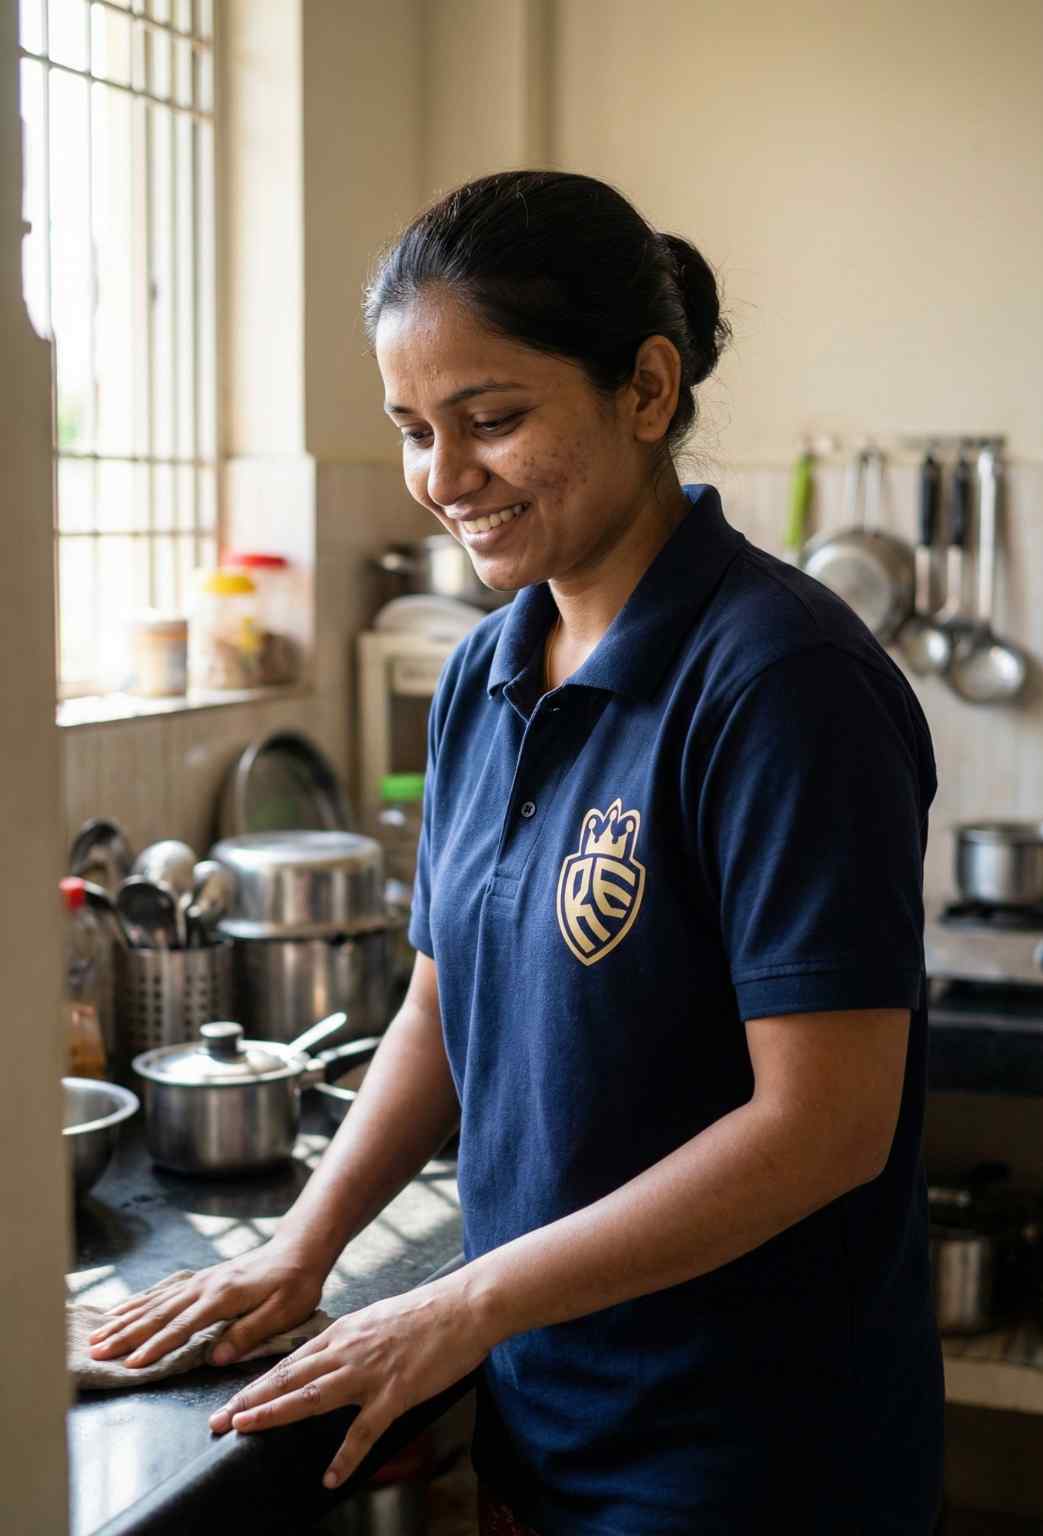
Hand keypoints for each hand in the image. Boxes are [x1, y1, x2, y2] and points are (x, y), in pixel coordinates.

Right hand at [86, 1239, 326, 1368]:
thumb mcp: (283, 1312)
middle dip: (127, 1334)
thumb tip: (216, 1358)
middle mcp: (205, 1285)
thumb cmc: (295, 1284)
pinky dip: (139, 1302)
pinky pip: (163, 1292)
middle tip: (97, 1352)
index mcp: (224, 1296)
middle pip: (159, 1313)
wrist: (298, 1250)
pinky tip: (122, 1310)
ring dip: (126, 1319)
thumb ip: (249, 1333)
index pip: (183, 1326)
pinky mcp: (201, 1279)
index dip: (156, 1347)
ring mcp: (200, 1280)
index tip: (130, 1364)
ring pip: (155, 1302)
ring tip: (99, 1335)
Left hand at [208, 1274, 491, 1490]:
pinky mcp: (394, 1392)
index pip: (290, 1363)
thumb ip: (351, 1340)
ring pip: (311, 1396)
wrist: (463, 1306)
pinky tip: (329, 1477)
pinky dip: (345, 1456)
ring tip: (246, 1431)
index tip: (231, 1402)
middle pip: (288, 1379)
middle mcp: (347, 1351)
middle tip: (218, 1421)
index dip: (257, 1384)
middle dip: (249, 1400)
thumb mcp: (376, 1320)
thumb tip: (330, 1357)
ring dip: (274, 1414)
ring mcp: (369, 1372)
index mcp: (343, 1333)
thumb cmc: (425, 1313)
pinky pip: (364, 1430)